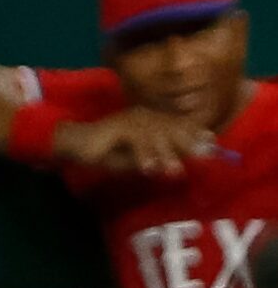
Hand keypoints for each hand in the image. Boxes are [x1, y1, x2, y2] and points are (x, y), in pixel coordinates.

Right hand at [55, 108, 209, 177]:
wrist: (73, 144)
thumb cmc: (103, 153)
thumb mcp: (133, 160)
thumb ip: (154, 161)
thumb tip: (178, 166)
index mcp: (150, 120)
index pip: (178, 125)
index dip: (196, 134)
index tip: (213, 145)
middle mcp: (144, 116)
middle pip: (172, 128)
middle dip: (189, 143)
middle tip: (204, 156)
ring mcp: (131, 119)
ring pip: (156, 135)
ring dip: (166, 154)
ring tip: (175, 171)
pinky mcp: (118, 126)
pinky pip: (136, 140)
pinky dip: (143, 155)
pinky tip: (149, 169)